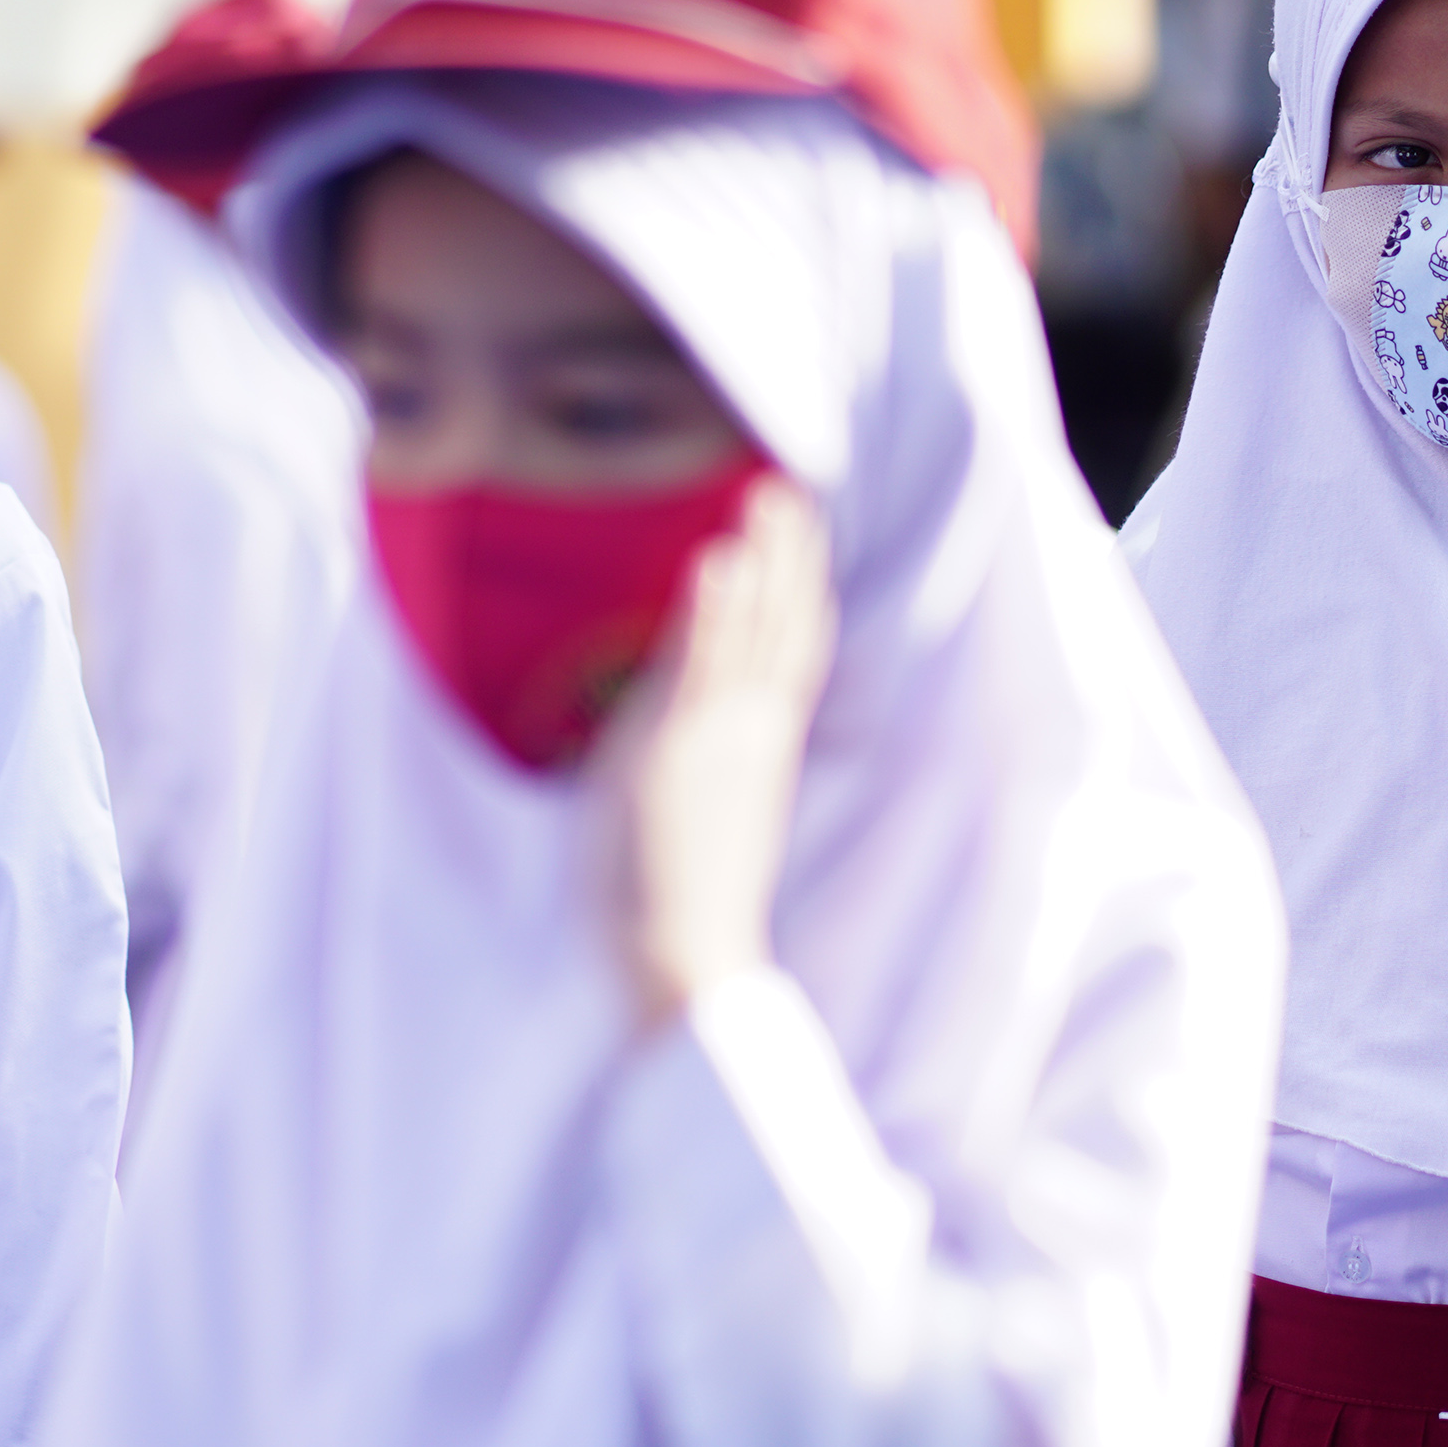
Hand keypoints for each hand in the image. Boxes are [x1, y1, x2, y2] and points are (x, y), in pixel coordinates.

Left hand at [585, 476, 835, 1024]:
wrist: (684, 957)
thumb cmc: (669, 905)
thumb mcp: (680, 812)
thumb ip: (676, 757)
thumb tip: (650, 731)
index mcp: (759, 747)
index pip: (787, 652)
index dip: (794, 593)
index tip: (796, 540)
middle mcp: (753, 733)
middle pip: (788, 625)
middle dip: (793, 556)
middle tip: (797, 489)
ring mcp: (723, 737)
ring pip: (757, 631)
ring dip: (765, 560)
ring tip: (768, 497)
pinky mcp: (684, 749)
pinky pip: (702, 664)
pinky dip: (714, 610)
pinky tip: (718, 558)